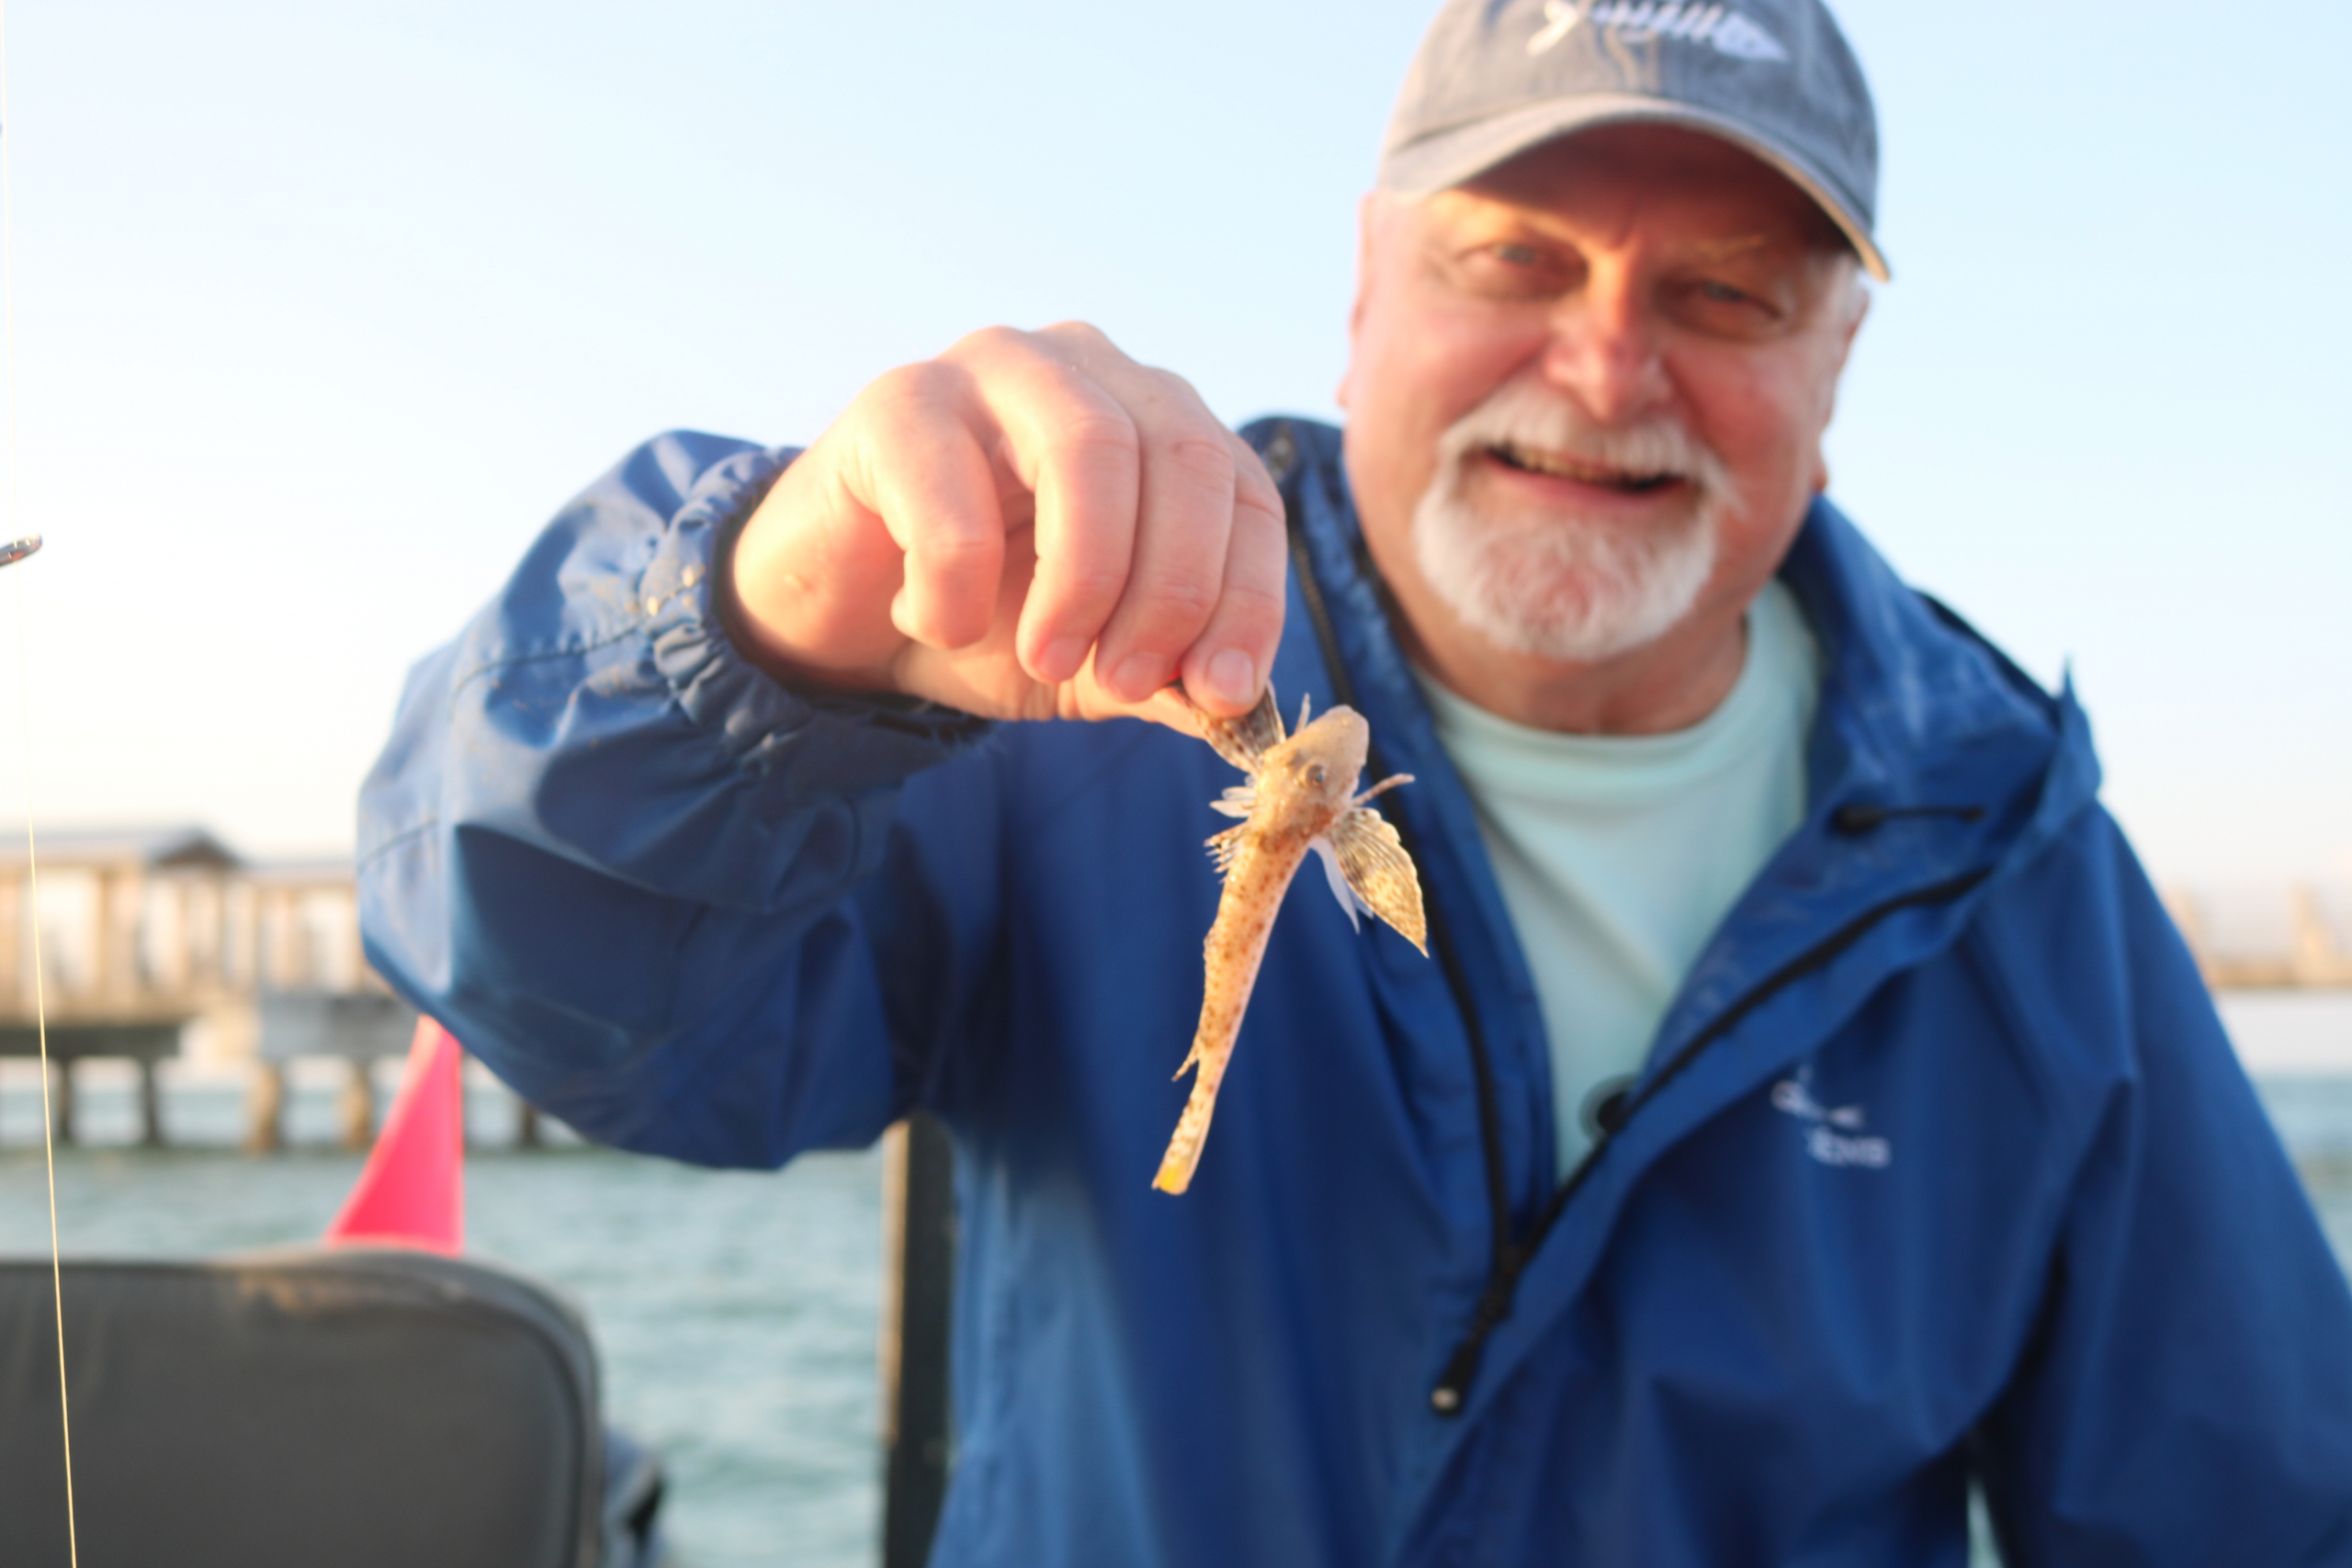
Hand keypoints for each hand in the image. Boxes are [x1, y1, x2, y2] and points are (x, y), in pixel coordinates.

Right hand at [724, 322, 1286, 726]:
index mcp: (1156, 421)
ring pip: (1088, 449)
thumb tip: (1240, 710)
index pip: (1244, 490)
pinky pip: (955, 504)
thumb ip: (1167, 675)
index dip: (1249, 597)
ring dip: (1085, 580)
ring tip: (1048, 658)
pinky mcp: (897, 400)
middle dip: (1173, 590)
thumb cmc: (980, 617)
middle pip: (1185, 455)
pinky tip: (929, 621)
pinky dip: (955, 594)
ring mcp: (993, 368)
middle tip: (1130, 682)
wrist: (838, 616)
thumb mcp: (1091, 664)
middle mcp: (1089, 369)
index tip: (1225, 696)